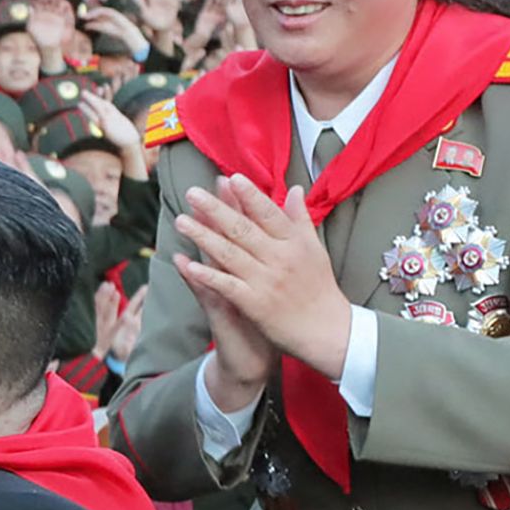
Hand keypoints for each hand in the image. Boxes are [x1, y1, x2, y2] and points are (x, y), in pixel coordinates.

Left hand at [169, 176, 354, 381]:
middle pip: (243, 229)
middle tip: (193, 193)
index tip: (231, 178)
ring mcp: (266, 281)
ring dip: (203, 236)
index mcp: (294, 243)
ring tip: (182, 220)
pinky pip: (226, 285)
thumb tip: (294, 189)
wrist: (328, 331)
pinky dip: (207, 275)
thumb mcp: (314, 249)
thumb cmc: (320, 288)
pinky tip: (187, 264)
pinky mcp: (255, 304)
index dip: (249, 195)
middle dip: (216, 209)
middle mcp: (279, 258)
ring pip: (230, 254)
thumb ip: (300, 218)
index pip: (268, 213)